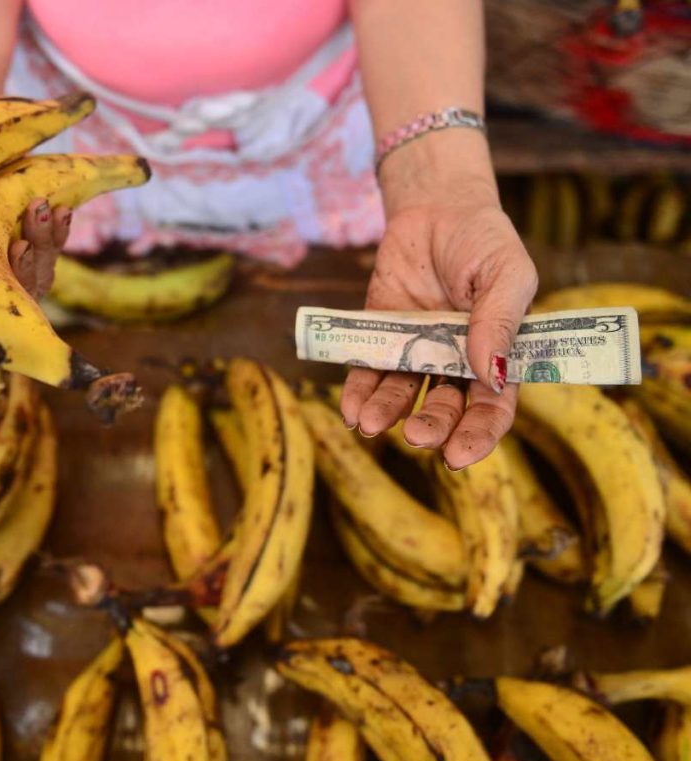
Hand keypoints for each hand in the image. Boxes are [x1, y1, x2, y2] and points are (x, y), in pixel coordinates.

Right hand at [0, 183, 71, 297]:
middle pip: (8, 307)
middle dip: (19, 277)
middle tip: (20, 246)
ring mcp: (8, 288)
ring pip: (35, 280)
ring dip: (41, 246)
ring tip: (40, 209)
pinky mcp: (31, 266)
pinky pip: (49, 259)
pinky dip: (55, 236)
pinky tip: (60, 212)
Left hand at [340, 135, 537, 469]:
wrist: (436, 207)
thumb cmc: (483, 239)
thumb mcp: (507, 274)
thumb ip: (501, 322)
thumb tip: (491, 375)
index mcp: (497, 355)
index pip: (492, 407)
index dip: (478, 434)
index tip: (459, 455)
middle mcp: (454, 362)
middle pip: (445, 407)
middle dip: (431, 426)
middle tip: (417, 437)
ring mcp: (415, 351)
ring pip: (402, 394)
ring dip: (387, 413)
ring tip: (370, 425)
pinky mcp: (379, 336)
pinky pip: (368, 371)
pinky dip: (358, 392)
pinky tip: (351, 410)